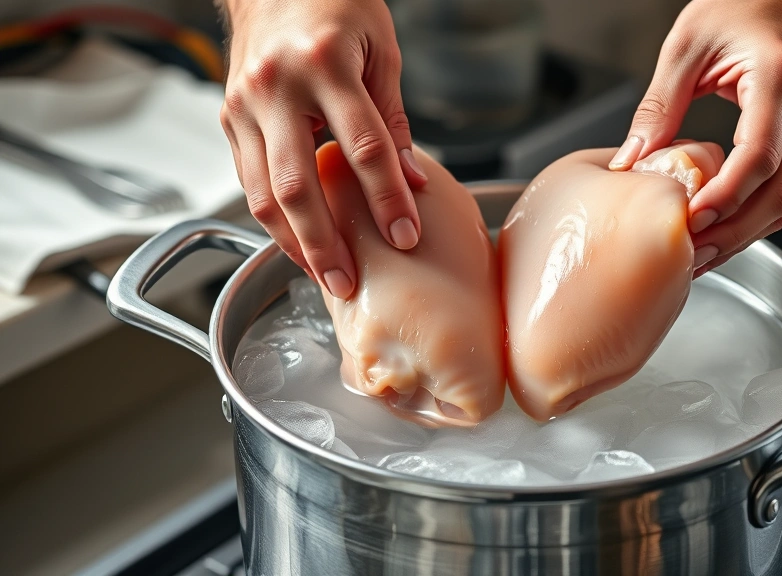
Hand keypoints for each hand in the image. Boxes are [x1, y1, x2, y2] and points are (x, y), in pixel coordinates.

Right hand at [219, 0, 426, 298]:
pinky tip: (298, 242)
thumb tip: (411, 181)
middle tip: (348, 282)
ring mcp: (244, 104)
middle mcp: (275, 86)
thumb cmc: (334, 4)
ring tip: (322, 275)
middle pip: (297, 184)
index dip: (386, 198)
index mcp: (323, 63)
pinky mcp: (229, 117)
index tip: (405, 235)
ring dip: (293, 242)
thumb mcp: (381, 49)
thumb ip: (392, 119)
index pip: (362, 148)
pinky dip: (273, 218)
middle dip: (324, 242)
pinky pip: (249, 180)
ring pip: (262, 192)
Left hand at [610, 0, 781, 276]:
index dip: (727, 195)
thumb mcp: (688, 44)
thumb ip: (659, 106)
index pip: (760, 154)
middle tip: (691, 255)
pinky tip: (724, 231)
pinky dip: (758, 218)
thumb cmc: (744, 8)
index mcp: (781, 76)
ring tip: (702, 254)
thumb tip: (630, 162)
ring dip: (746, 235)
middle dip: (734, 232)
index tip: (692, 218)